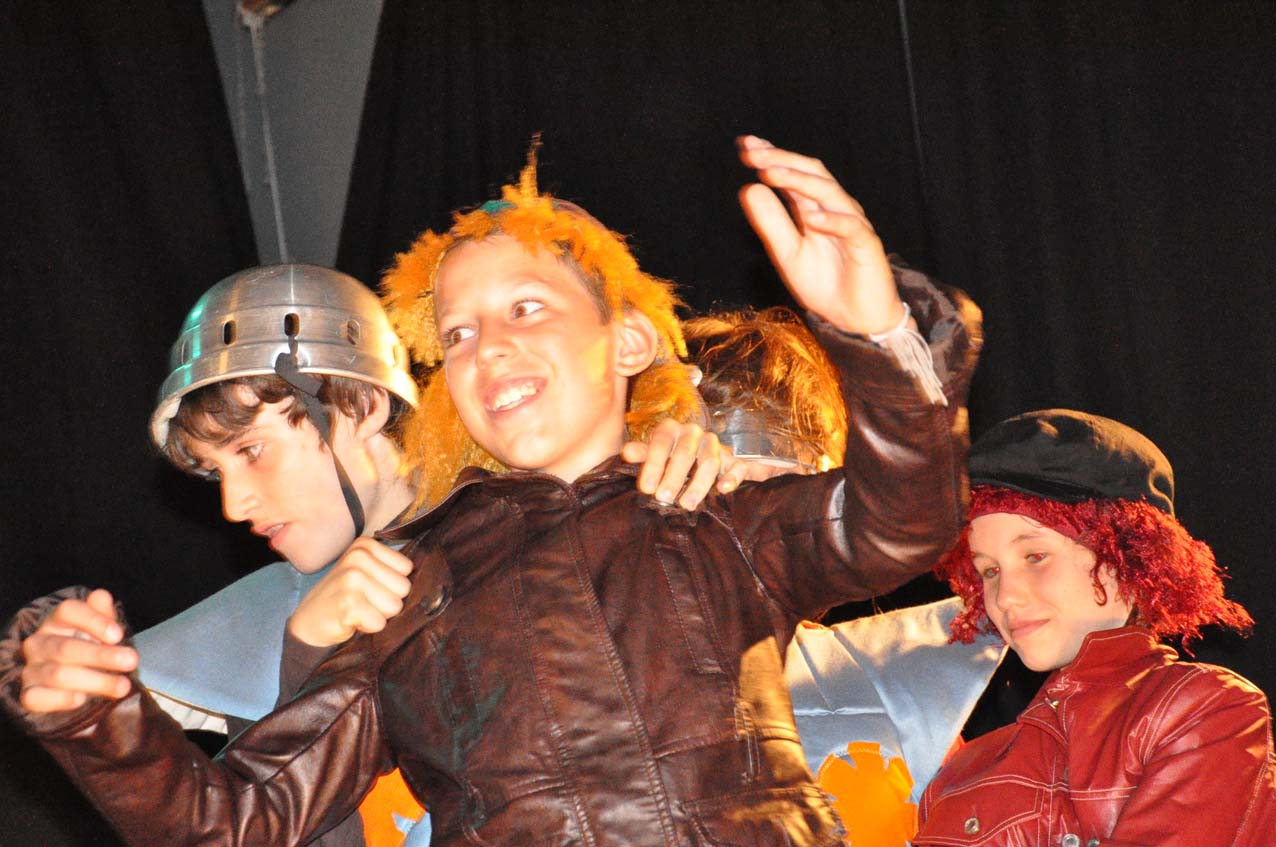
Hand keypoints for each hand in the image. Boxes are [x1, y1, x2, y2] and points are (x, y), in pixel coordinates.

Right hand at [20, 589, 136, 712]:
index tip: (119, 635)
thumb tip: (101, 596)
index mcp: (56, 621)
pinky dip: (60, 700)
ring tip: (123, 686)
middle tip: (131, 660)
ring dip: (94, 681)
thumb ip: (102, 614)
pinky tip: (81, 699)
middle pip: (66, 647)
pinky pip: (37, 698)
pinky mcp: (29, 694)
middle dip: (101, 655)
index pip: (68, 611)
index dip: (94, 621)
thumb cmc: (88, 645)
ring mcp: (32, 669)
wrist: (70, 678)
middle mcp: (39, 643)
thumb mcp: (100, 628)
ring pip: (58, 674)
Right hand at [288, 538, 413, 646]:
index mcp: (366, 545)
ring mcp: (352, 578)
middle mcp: (358, 557)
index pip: (407, 569)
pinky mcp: (347, 603)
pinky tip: (350, 621)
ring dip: (378, 615)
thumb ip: (392, 570)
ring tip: (358, 611)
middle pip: (403, 588)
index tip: (371, 588)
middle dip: (386, 602)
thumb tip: (433, 582)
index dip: (392, 586)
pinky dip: (368, 627)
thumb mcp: (367, 574)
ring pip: (394, 606)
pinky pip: (380, 622)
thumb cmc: (345, 598)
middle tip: (364, 603)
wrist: (309, 622)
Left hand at [622, 419, 747, 508]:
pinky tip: (723, 489)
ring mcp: (714, 445)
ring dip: (698, 484)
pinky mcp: (733, 459)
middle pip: (685, 453)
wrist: (699, 454)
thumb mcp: (653, 453)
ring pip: (709, 461)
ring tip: (686, 504)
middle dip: (674, 477)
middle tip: (664, 498)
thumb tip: (626, 452)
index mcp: (671, 429)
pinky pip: (736, 466)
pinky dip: (731, 477)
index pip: (661, 443)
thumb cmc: (668, 456)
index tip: (645, 488)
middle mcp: (693, 433)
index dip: (653, 466)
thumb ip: (641, 453)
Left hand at [736, 136, 904, 335]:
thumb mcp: (787, 254)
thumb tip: (748, 188)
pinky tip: (812, 218)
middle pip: (811, 173)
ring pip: (829, 193)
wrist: (856, 319)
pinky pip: (852, 228)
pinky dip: (833, 221)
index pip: (792, 174)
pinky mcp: (867, 245)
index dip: (771, 158)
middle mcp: (833, 209)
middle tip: (753, 153)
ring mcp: (852, 223)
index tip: (745, 146)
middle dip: (782, 160)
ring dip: (799, 181)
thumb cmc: (824, 283)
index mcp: (813, 208)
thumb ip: (770, 223)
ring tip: (772, 173)